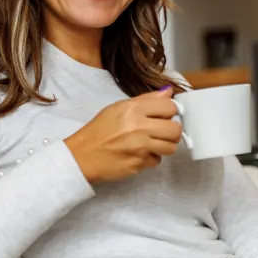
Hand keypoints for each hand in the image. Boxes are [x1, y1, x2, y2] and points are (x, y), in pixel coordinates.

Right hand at [64, 87, 182, 183]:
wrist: (82, 156)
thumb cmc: (98, 131)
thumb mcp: (117, 108)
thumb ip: (145, 100)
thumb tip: (167, 93)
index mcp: (133, 109)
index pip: (169, 106)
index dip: (169, 111)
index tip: (164, 114)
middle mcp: (139, 127)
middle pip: (175, 129)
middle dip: (171, 130)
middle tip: (161, 131)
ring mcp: (140, 147)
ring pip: (171, 147)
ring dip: (165, 145)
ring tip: (152, 142)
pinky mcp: (140, 164)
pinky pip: (157, 160)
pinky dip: (151, 158)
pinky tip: (140, 153)